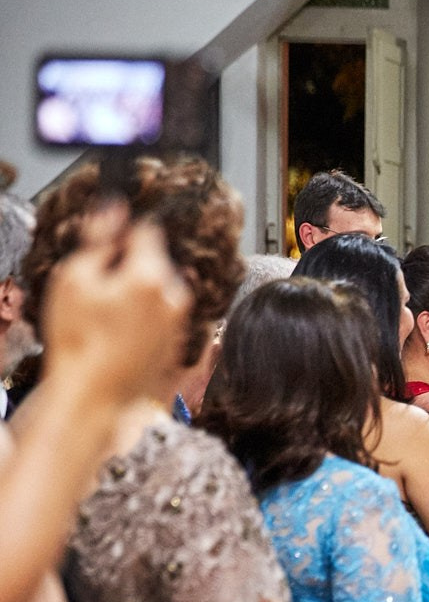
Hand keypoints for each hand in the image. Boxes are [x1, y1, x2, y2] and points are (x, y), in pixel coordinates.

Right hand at [38, 208, 190, 402]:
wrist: (94, 395)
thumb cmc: (79, 340)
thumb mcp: (75, 278)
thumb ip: (98, 239)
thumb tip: (115, 207)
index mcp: (151, 276)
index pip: (147, 230)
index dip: (122, 232)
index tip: (106, 242)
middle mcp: (175, 297)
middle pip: (154, 261)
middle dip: (128, 266)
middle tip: (98, 288)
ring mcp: (179, 322)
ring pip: (157, 290)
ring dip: (136, 293)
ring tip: (105, 317)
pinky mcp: (177, 343)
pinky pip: (160, 316)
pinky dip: (142, 318)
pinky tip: (117, 334)